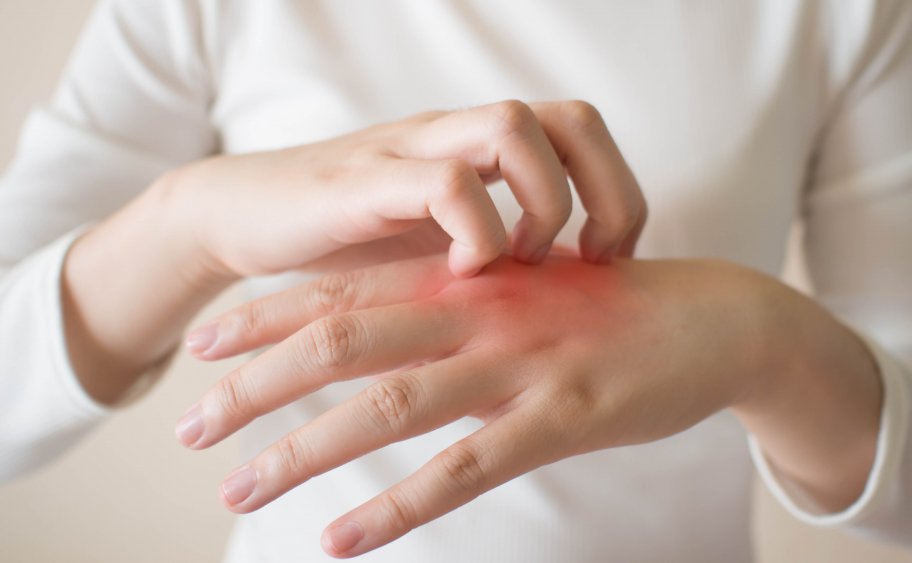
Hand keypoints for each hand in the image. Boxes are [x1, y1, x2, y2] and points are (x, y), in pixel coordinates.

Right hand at [161, 100, 645, 280]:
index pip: (582, 130)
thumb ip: (501, 257)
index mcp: (479, 148)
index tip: (609, 259)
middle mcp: (454, 135)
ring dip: (540, 204)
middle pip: (568, 118)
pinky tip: (463, 274)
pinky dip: (475, 231)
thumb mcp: (440, 248)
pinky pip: (446, 182)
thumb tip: (576, 297)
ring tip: (521, 263)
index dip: (619, 190)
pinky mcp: (365, 181)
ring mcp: (411, 151)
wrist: (244, 219)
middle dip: (603, 191)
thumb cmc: (350, 243)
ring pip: (513, 128)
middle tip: (589, 259)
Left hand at [177, 254, 786, 556]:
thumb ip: (459, 303)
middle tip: (190, 425)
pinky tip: (342, 539)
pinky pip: (465, 468)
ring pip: (388, 406)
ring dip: (304, 450)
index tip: (203, 345)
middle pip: (342, 343)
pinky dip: (397, 506)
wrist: (716, 318)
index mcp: (467, 278)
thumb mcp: (527, 288)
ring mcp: (519, 364)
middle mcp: (479, 312)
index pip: (345, 289)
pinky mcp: (561, 416)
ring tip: (237, 488)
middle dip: (256, 386)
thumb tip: (391, 332)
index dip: (266, 316)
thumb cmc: (610, 307)